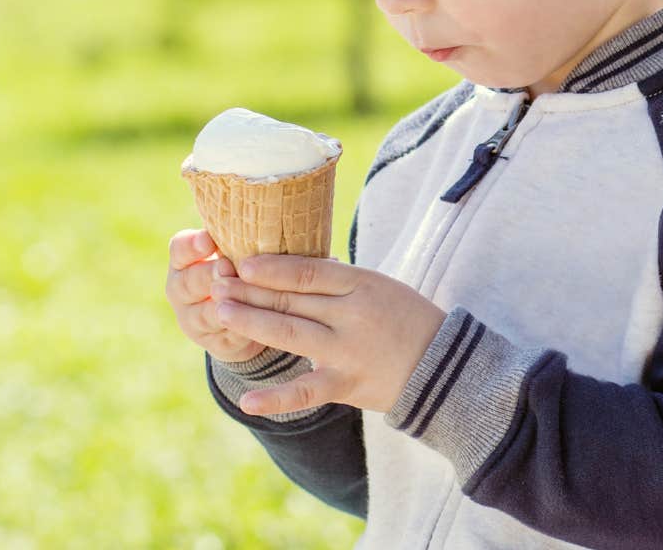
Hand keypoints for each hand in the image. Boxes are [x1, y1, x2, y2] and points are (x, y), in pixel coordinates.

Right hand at [165, 229, 266, 363]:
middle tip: (226, 268)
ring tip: (235, 298)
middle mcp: (182, 289)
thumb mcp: (244, 249)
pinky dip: (238, 330)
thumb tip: (271, 208)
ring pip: (202, 314)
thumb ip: (245, 237)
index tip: (209, 240)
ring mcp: (194, 319)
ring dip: (220, 305)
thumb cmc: (249, 267)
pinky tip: (251, 325)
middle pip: (187, 282)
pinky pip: (224, 337)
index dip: (192, 245)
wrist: (250, 314)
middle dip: (207, 275)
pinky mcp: (213, 343)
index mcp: (186, 261)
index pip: (180, 249)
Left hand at [211, 253, 446, 416]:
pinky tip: (247, 400)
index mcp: (363, 284)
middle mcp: (353, 314)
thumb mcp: (380, 287)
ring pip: (290, 333)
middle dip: (249, 290)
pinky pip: (306, 392)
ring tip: (221, 311)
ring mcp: (348, 351)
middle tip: (216, 282)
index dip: (271, 266)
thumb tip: (289, 267)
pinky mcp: (347, 385)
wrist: (446, 367)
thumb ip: (338, 281)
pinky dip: (276, 398)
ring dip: (252, 321)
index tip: (241, 261)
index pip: (307, 271)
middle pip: (291, 298)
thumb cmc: (408, 320)